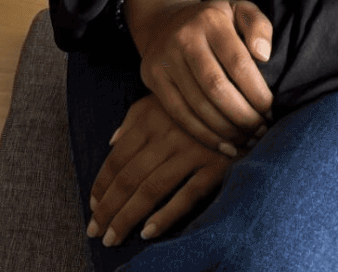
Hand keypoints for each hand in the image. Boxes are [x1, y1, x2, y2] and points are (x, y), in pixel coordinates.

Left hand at [87, 94, 232, 247]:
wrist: (245, 100)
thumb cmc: (199, 103)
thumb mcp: (163, 100)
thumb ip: (135, 118)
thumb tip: (112, 141)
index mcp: (151, 118)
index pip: (118, 157)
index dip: (101, 184)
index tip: (92, 206)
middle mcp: (168, 134)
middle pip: (129, 177)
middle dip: (108, 207)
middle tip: (95, 231)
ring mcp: (193, 150)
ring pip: (151, 189)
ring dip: (128, 216)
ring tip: (113, 237)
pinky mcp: (217, 166)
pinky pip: (187, 195)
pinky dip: (166, 215)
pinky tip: (148, 232)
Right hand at [124, 0, 273, 151]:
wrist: (164, 20)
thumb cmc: (214, 22)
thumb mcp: (239, 10)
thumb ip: (259, 26)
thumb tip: (263, 54)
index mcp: (210, 20)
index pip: (238, 63)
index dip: (257, 93)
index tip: (271, 110)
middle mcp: (184, 38)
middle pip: (216, 88)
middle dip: (244, 117)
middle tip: (262, 131)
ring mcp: (165, 59)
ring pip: (198, 105)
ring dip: (227, 130)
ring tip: (248, 140)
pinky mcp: (152, 78)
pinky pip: (180, 114)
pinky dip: (205, 135)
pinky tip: (226, 146)